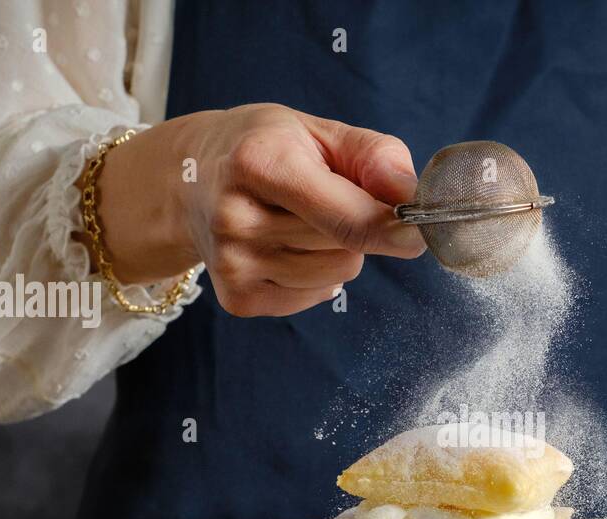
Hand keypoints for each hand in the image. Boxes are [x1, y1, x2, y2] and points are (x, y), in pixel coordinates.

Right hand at [90, 104, 424, 315]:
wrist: (188, 179)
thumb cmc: (265, 149)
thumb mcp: (317, 131)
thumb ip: (373, 156)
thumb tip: (410, 194)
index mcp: (260, 163)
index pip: (350, 219)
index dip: (396, 229)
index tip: (418, 228)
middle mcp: (238, 219)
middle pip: (349, 250)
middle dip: (357, 228)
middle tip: (323, 200)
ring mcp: (233, 264)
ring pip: (337, 277)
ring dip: (336, 253)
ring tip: (298, 222)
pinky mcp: (237, 299)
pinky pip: (315, 297)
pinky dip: (315, 277)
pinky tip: (284, 247)